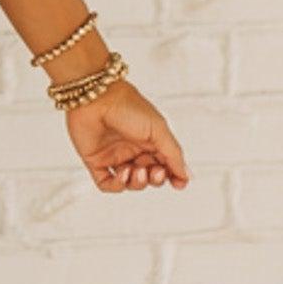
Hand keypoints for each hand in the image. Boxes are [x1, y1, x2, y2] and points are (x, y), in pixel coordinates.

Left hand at [60, 77, 189, 193]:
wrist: (96, 98)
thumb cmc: (128, 106)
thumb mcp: (159, 129)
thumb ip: (173, 154)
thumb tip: (185, 175)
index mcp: (150, 139)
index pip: (165, 164)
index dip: (173, 176)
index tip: (179, 183)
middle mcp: (133, 149)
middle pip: (149, 176)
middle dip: (155, 179)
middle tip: (156, 172)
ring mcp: (114, 156)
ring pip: (130, 182)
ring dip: (138, 183)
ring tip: (138, 171)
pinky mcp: (96, 161)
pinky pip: (107, 183)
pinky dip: (117, 185)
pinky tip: (122, 174)